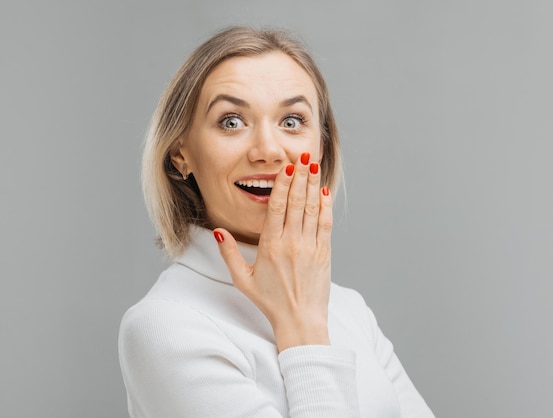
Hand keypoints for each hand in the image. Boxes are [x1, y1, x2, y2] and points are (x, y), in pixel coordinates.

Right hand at [214, 153, 332, 351]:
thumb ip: (229, 254)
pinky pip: (325, 225)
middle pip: (297, 202)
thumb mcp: (242, 279)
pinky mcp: (323, 254)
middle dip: (300, 177)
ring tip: (314, 166)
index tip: (286, 167)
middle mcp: (292, 243)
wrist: (300, 321)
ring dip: (313, 186)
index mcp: (270, 246)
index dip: (283, 184)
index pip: (278, 207)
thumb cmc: (270, 302)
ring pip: (312, 210)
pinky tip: (324, 192)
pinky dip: (325, 207)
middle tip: (303, 156)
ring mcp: (310, 248)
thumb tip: (219, 230)